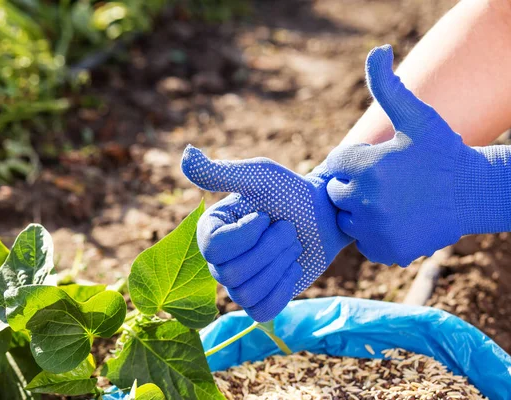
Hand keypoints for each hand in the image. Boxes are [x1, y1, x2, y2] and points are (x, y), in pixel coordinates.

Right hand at [181, 147, 350, 321]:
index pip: (214, 248)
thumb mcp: (257, 176)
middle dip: (270, 249)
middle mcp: (217, 260)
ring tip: (292, 245)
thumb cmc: (289, 191)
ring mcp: (237, 283)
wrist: (324, 215)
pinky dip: (283, 289)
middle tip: (288, 229)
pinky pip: (262, 310)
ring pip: (247, 294)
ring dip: (279, 266)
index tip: (265, 216)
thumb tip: (186, 155)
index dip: (246, 235)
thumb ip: (221, 172)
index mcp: (210, 230)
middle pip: (232, 274)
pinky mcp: (259, 300)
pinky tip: (292, 268)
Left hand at [326, 45, 466, 265]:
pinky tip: (398, 220)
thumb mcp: (415, 116)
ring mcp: (375, 230)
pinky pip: (364, 244)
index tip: (379, 161)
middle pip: (337, 194)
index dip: (355, 162)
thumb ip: (387, 87)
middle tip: (386, 183)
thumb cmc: (443, 151)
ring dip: (362, 213)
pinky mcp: (386, 251)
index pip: (334, 165)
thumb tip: (377, 51)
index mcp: (364, 166)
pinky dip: (375, 236)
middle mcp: (364, 200)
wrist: (474, 192)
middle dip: (354, 186)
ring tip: (393, 201)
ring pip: (349, 221)